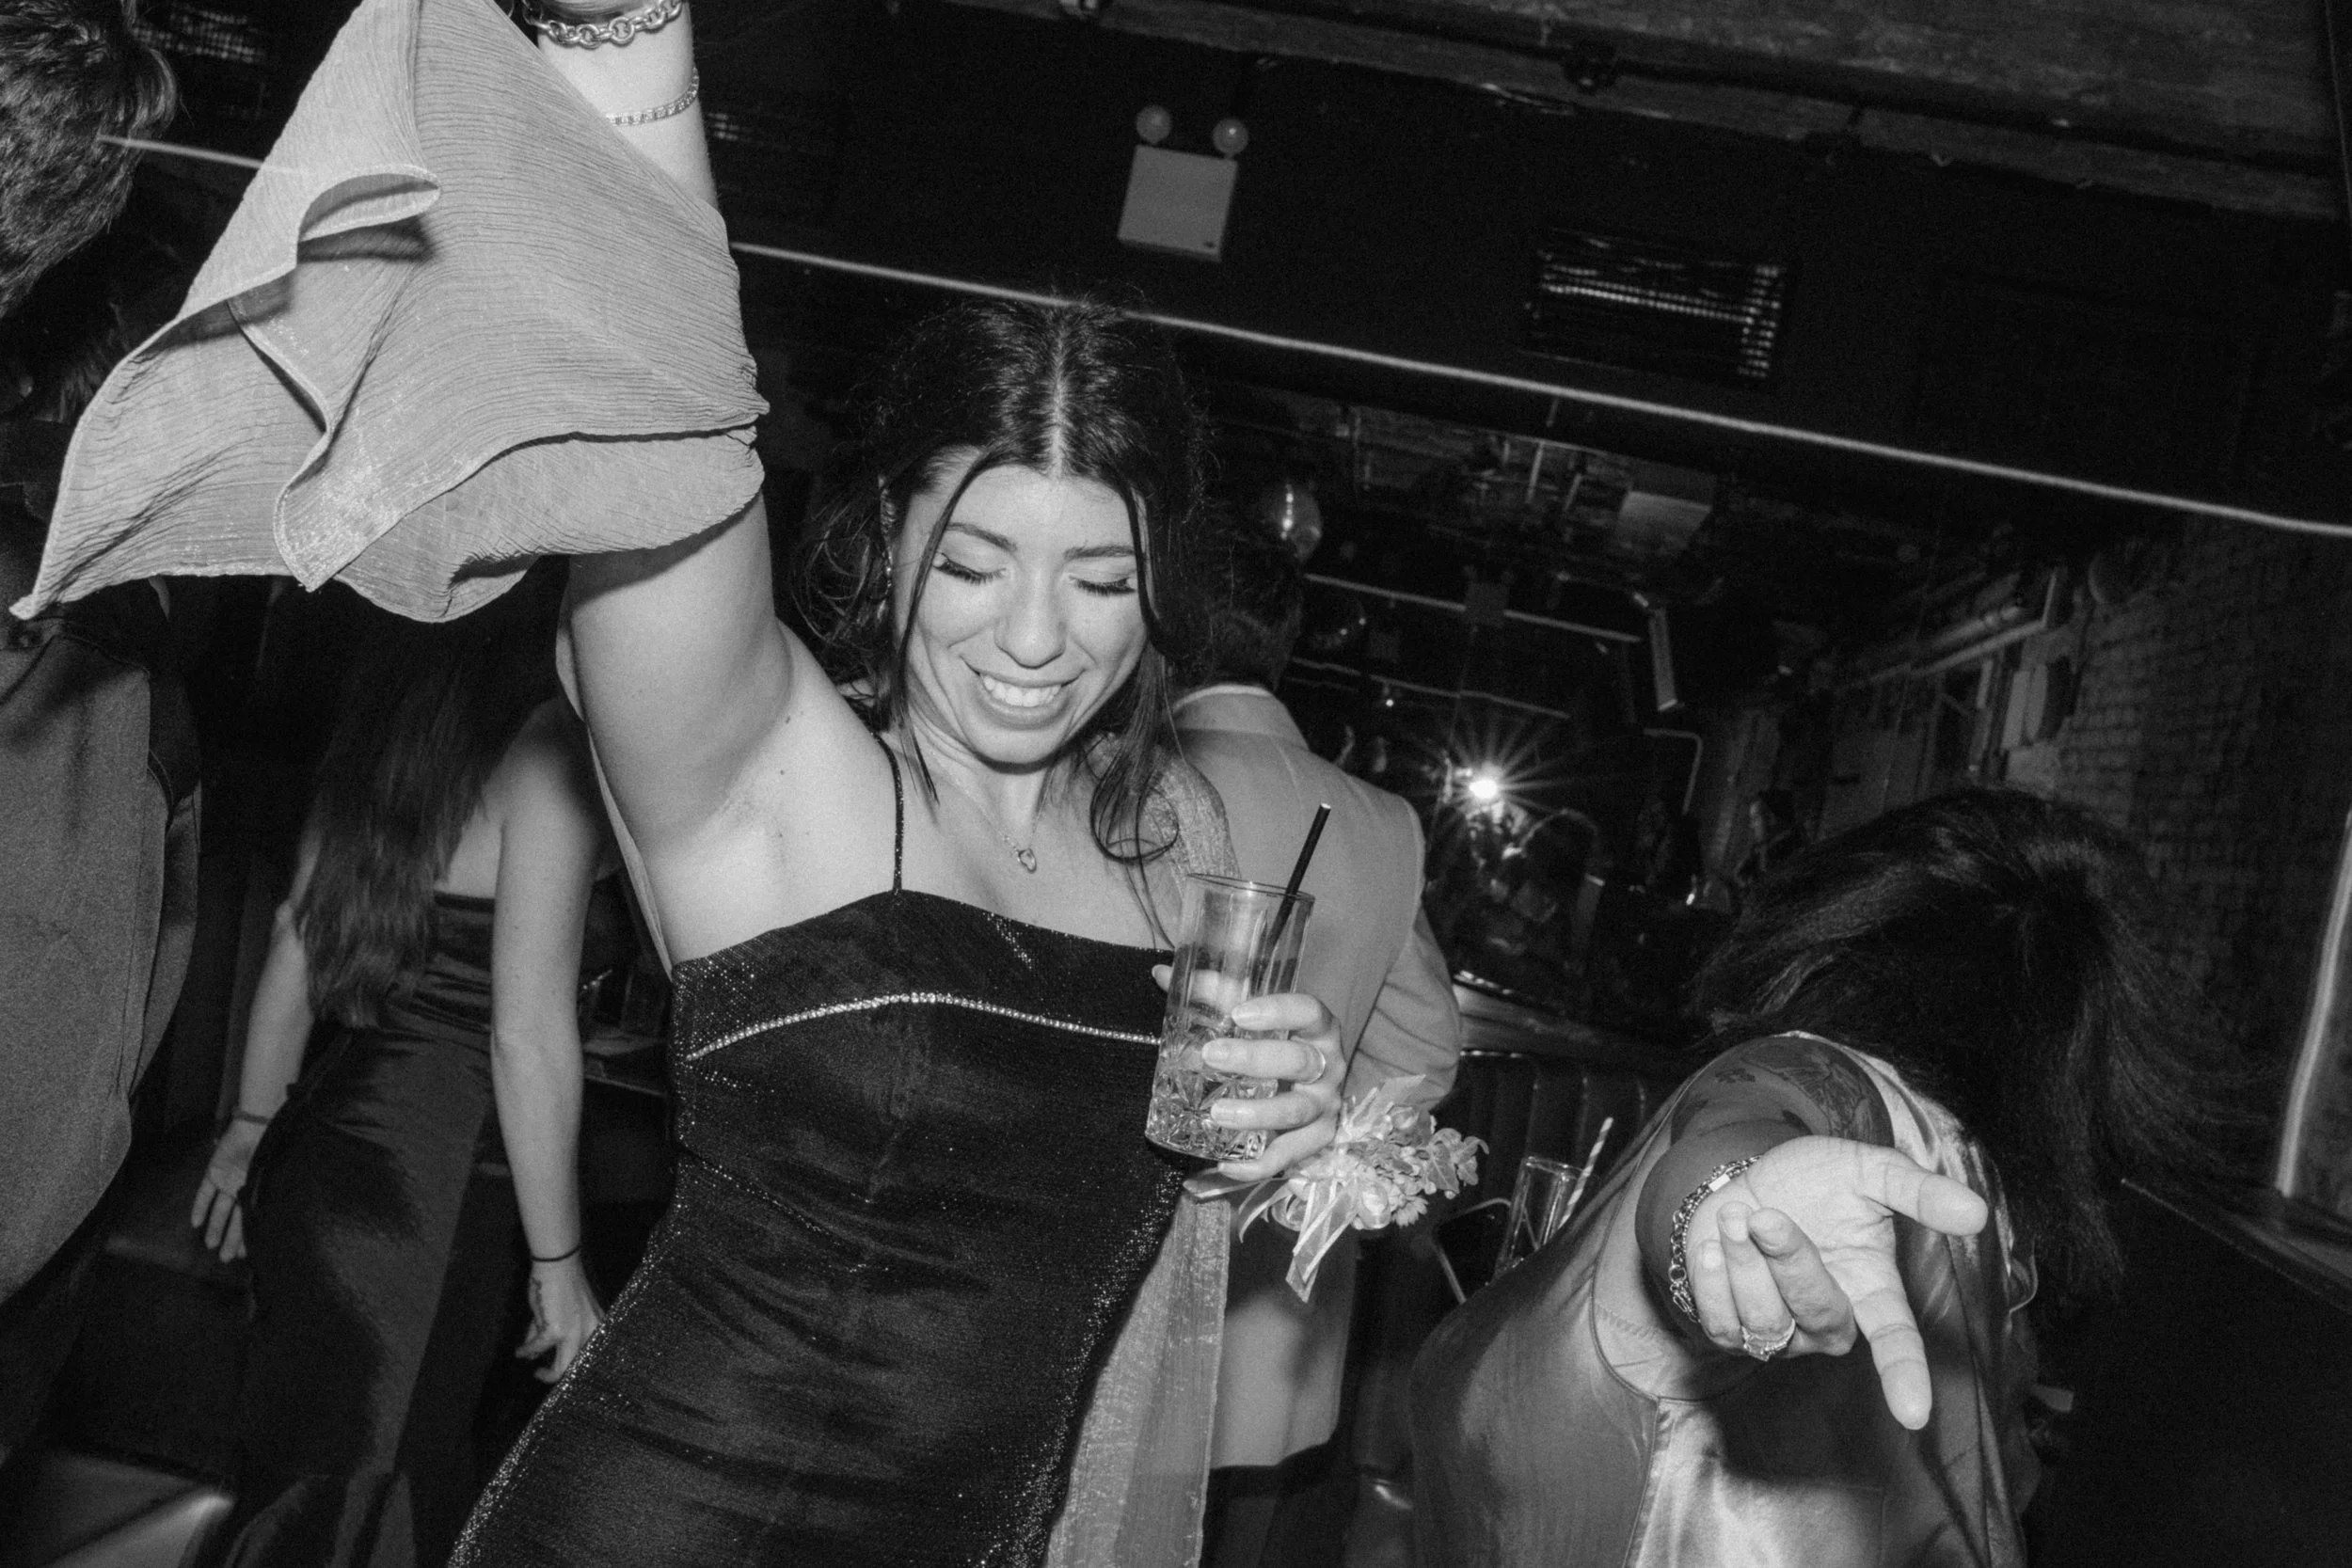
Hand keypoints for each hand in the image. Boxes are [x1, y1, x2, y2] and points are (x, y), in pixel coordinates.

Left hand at [189, 1120, 266, 1262]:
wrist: (257, 1126)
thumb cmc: (270, 1148)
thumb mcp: (271, 1174)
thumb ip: (267, 1196)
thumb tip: (272, 1220)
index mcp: (257, 1190)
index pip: (251, 1219)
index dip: (247, 1236)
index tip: (245, 1254)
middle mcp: (241, 1188)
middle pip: (235, 1219)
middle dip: (230, 1239)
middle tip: (226, 1258)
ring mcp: (227, 1181)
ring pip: (220, 1210)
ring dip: (215, 1227)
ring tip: (212, 1246)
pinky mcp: (213, 1172)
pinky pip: (205, 1193)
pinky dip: (200, 1207)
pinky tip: (196, 1223)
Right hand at [516, 1257, 605, 1382]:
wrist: (558, 1264)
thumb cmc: (562, 1284)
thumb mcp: (565, 1312)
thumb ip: (552, 1333)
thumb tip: (534, 1353)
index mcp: (598, 1327)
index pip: (591, 1357)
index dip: (575, 1368)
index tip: (559, 1372)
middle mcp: (591, 1333)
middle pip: (577, 1369)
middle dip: (558, 1376)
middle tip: (544, 1375)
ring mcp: (574, 1334)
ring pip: (561, 1369)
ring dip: (545, 1374)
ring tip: (536, 1371)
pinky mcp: (555, 1331)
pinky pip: (536, 1348)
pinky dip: (525, 1350)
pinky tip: (519, 1351)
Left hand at [1202, 990, 1343, 1182]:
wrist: (1313, 1088)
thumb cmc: (1277, 1044)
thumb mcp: (1252, 1019)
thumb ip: (1212, 996)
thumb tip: (1162, 974)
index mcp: (1318, 1029)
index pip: (1309, 1011)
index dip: (1279, 1011)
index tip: (1239, 1013)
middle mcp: (1329, 1066)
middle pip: (1300, 1061)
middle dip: (1256, 1059)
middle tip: (1213, 1056)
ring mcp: (1325, 1105)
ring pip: (1297, 1111)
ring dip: (1258, 1114)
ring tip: (1218, 1113)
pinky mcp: (1317, 1140)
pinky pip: (1289, 1156)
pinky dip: (1258, 1164)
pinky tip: (1226, 1164)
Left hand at [1682, 1136, 1988, 1429]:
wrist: (1751, 1177)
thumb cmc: (1819, 1181)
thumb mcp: (1871, 1171)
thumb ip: (1918, 1192)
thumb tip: (1976, 1213)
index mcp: (1873, 1290)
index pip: (1896, 1340)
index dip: (1905, 1374)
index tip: (1914, 1413)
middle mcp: (1830, 1321)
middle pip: (1819, 1315)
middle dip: (1790, 1262)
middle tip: (1766, 1217)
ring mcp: (1782, 1331)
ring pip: (1765, 1321)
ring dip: (1744, 1264)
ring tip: (1738, 1216)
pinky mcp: (1733, 1329)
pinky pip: (1721, 1324)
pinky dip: (1712, 1282)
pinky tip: (1713, 1246)